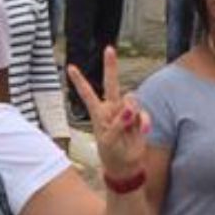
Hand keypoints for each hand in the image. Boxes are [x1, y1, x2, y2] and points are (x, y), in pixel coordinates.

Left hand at [69, 47, 151, 185]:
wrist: (126, 166)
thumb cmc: (112, 154)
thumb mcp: (109, 142)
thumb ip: (118, 124)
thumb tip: (129, 109)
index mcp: (98, 114)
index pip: (88, 94)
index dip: (80, 81)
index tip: (70, 67)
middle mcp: (112, 109)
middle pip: (111, 83)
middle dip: (110, 66)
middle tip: (109, 49)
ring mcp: (127, 112)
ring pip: (131, 99)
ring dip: (133, 110)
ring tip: (131, 125)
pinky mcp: (139, 118)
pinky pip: (144, 113)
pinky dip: (144, 121)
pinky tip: (143, 131)